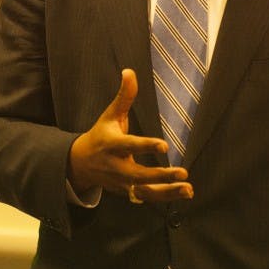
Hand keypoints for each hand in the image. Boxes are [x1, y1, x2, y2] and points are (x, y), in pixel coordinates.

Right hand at [69, 69, 193, 202]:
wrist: (80, 164)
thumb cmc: (101, 135)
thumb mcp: (110, 115)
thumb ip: (124, 96)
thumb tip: (130, 71)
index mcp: (111, 144)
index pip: (129, 146)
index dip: (146, 146)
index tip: (164, 146)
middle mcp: (116, 166)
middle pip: (138, 175)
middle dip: (160, 176)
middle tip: (182, 172)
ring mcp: (121, 182)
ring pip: (144, 191)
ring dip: (167, 192)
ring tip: (187, 188)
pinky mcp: (127, 192)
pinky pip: (147, 197)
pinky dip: (166, 196)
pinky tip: (185, 192)